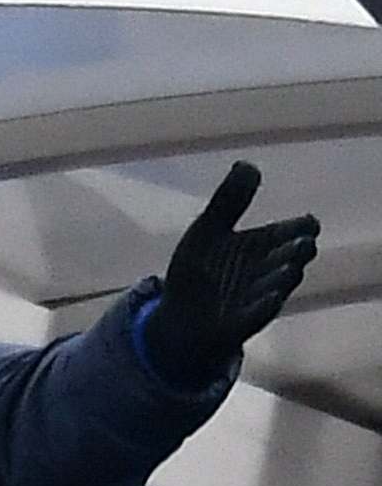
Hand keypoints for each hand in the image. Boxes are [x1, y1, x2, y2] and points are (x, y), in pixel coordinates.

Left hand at [143, 161, 319, 387]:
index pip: (297, 230)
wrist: (180, 317)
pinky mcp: (243, 322)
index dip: (303, 226)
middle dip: (299, 250)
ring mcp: (259, 296)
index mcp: (264, 244)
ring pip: (281, 284)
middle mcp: (269, 269)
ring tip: (288, 265)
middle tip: (301, 242)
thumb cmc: (201, 270)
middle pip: (296, 256)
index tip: (306, 224)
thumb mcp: (208, 231)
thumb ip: (228, 201)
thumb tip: (246, 163)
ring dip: (285, 275)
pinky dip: (265, 306)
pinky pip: (259, 314)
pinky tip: (272, 297)